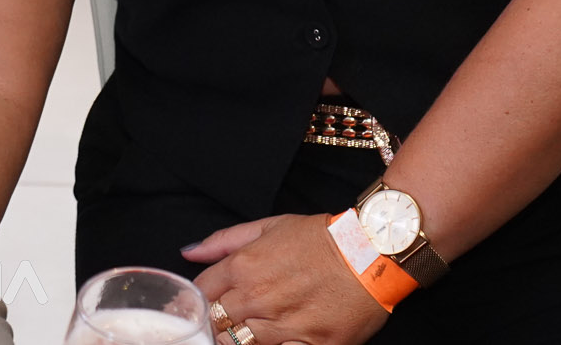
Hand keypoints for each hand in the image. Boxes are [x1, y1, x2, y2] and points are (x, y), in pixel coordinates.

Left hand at [183, 215, 387, 344]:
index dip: (198, 301)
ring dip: (239, 338)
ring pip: (240, 344)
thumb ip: (224, 241)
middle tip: (224, 322)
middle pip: (217, 323)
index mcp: (244, 267)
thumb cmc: (321, 238)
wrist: (371, 252)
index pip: (202, 293)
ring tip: (250, 329)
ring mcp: (284, 325)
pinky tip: (275, 340)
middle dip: (216, 323)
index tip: (203, 306)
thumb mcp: (269, 226)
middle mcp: (258, 298)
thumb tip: (189, 253)